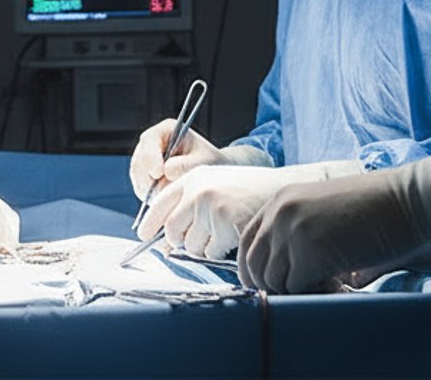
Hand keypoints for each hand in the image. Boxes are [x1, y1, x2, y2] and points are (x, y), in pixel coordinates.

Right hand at [128, 119, 224, 198]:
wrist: (209, 173)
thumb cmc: (208, 162)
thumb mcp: (202, 161)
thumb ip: (185, 165)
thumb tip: (166, 172)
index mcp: (165, 130)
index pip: (149, 142)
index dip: (152, 158)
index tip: (159, 173)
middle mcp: (150, 143)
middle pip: (139, 163)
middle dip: (152, 179)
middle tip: (169, 192)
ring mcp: (143, 160)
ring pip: (138, 178)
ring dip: (153, 190)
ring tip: (173, 195)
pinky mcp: (142, 177)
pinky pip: (141, 189)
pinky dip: (152, 196)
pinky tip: (167, 198)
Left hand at [137, 160, 359, 258]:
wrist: (287, 191)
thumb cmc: (252, 193)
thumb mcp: (218, 187)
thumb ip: (191, 203)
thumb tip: (164, 241)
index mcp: (193, 177)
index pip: (158, 202)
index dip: (149, 222)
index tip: (143, 235)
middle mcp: (197, 188)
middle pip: (170, 231)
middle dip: (182, 241)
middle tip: (204, 239)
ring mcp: (209, 205)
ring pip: (190, 246)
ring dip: (206, 247)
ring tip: (227, 232)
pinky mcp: (224, 223)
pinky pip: (210, 253)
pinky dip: (222, 251)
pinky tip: (236, 236)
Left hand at [236, 147, 430, 293]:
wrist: (409, 201)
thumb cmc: (376, 209)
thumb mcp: (323, 211)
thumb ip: (297, 234)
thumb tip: (282, 277)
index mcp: (281, 201)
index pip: (248, 243)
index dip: (258, 269)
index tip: (275, 286)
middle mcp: (279, 214)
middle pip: (255, 267)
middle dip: (276, 286)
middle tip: (309, 288)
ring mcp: (292, 233)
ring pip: (274, 282)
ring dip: (298, 292)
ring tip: (331, 283)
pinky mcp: (310, 254)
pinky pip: (297, 289)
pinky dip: (316, 295)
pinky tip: (340, 284)